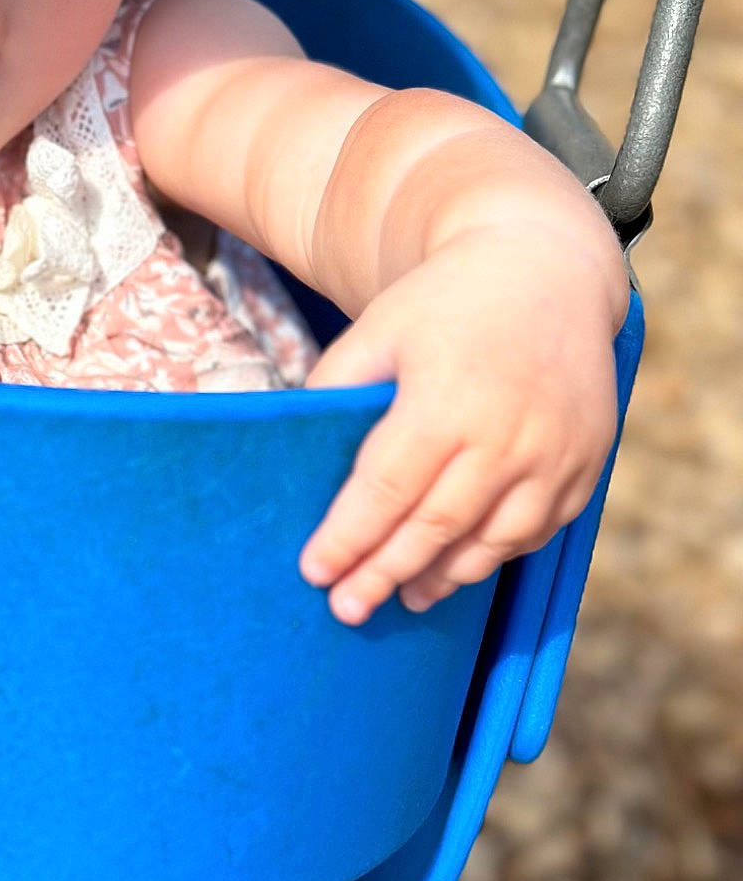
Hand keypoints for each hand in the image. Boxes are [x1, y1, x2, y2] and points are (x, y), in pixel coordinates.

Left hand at [296, 225, 620, 624]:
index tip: (313, 572)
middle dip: (383, 573)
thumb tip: (294, 448)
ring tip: (403, 597)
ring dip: (443, 578)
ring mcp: (554, 457)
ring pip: (491, 542)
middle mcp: (506, 438)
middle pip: (434, 528)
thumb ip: (338, 386)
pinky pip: (537, 530)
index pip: (385, 491)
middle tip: (346, 609)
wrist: (547, 271)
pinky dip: (495, 555)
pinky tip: (461, 566)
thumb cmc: (447, 300)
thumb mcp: (380, 328)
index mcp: (445, 403)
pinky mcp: (586, 464)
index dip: (347, 538)